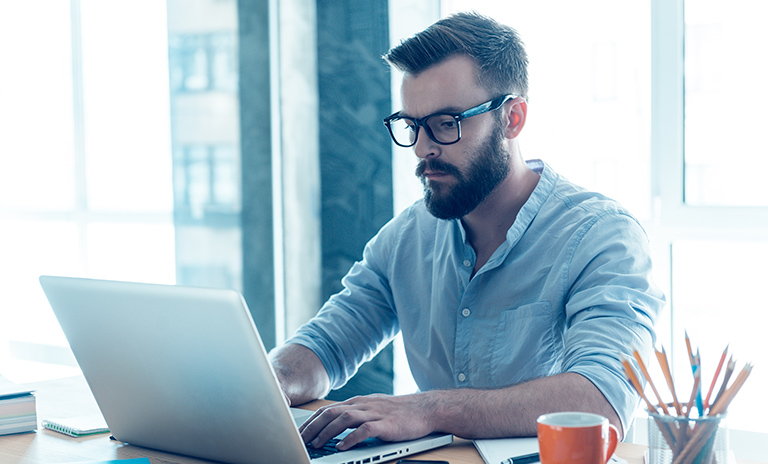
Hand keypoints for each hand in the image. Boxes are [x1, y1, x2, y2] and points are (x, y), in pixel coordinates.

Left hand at [299, 393, 438, 450]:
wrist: (425, 409)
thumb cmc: (399, 411)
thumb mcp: (373, 408)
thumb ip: (355, 414)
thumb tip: (335, 425)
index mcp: (358, 402)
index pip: (328, 409)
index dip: (311, 421)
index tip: (300, 433)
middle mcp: (363, 405)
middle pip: (331, 412)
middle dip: (313, 427)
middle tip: (302, 440)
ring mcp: (374, 413)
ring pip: (344, 419)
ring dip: (328, 432)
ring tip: (318, 444)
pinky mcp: (386, 424)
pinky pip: (365, 430)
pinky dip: (351, 438)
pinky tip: (342, 446)